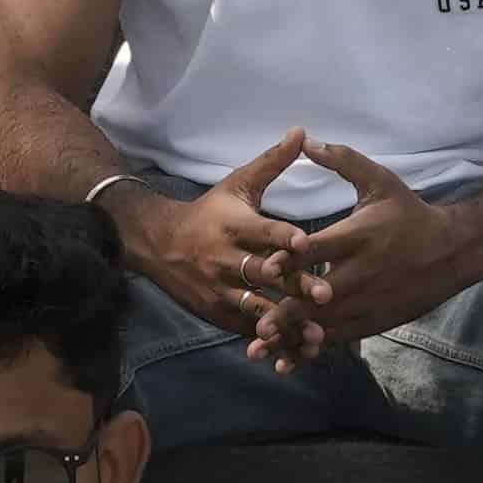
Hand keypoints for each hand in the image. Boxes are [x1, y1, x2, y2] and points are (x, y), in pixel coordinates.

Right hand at [112, 136, 328, 353]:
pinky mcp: (217, 313)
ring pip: (256, 308)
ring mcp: (220, 290)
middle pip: (263, 274)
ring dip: (287, 322)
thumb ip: (272, 162)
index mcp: (234, 226)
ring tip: (317, 333)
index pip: (263, 231)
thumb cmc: (209, 212)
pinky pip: (246, 329)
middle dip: (293, 285)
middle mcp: (225, 260)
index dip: (284, 238)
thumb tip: (302, 131)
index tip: (307, 243)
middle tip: (325, 294)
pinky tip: (298, 351)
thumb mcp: (237, 184)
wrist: (158, 243)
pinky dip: (271, 340)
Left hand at [268, 141, 482, 346]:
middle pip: (319, 296)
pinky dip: (311, 349)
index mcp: (360, 237)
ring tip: (258, 347)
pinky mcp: (373, 321)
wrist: (452, 252)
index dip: (294, 258)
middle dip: (288, 312)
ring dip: (291, 337)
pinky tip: (286, 361)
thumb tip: (305, 141)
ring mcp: (368, 301)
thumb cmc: (410, 213)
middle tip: (256, 323)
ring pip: (325, 324)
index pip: (321, 249)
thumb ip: (343, 161)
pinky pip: (338, 338)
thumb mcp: (380, 182)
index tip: (268, 265)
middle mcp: (363, 273)